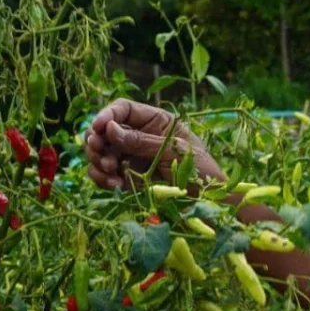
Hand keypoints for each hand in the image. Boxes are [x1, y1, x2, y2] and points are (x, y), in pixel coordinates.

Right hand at [84, 99, 224, 189]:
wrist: (212, 201)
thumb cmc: (203, 170)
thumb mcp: (175, 151)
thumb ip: (142, 141)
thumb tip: (110, 128)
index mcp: (155, 121)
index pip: (123, 109)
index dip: (106, 115)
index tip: (98, 128)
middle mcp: (140, 136)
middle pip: (105, 131)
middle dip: (97, 141)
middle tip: (100, 154)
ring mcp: (133, 157)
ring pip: (101, 153)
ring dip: (98, 162)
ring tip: (110, 173)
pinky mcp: (130, 178)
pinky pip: (107, 174)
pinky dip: (104, 179)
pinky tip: (115, 185)